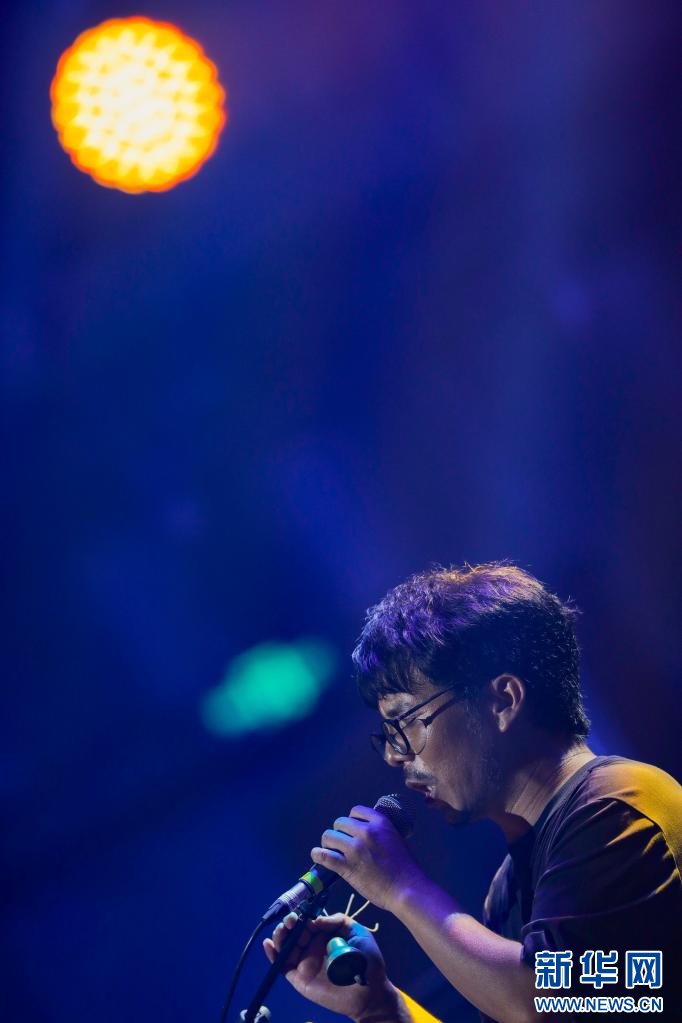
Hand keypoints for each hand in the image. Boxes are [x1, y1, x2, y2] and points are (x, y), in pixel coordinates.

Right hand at [263, 911, 401, 1021]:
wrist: (370, 993)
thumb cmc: (367, 962)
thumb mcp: (357, 933)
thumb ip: (338, 921)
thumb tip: (316, 920)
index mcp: (325, 936)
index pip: (307, 921)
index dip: (302, 916)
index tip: (301, 914)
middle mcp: (312, 947)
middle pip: (293, 932)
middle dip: (288, 924)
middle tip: (291, 922)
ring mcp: (305, 962)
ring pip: (285, 947)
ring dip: (280, 936)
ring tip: (283, 930)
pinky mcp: (300, 978)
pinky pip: (282, 966)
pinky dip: (272, 955)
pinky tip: (268, 945)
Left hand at [311, 805, 425, 911]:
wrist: (407, 889)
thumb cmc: (406, 868)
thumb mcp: (396, 839)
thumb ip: (381, 833)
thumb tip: (369, 832)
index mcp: (380, 823)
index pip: (355, 811)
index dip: (351, 820)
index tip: (352, 830)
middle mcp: (365, 832)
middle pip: (340, 823)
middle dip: (339, 832)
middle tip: (341, 843)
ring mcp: (355, 849)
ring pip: (329, 836)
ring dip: (328, 843)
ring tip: (330, 850)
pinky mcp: (347, 866)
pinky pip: (324, 856)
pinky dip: (318, 855)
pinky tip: (317, 856)